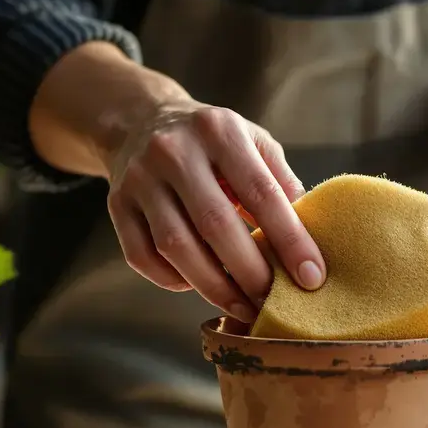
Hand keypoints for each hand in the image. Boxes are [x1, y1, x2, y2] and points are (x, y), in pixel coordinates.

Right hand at [104, 101, 324, 321]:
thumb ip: (282, 183)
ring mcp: (139, 178)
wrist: (140, 121)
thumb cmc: (212, 143)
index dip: (290, 240)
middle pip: (215, 224)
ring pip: (175, 247)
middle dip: (251, 272)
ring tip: (243, 306)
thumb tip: (310, 238)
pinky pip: (142, 256)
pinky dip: (173, 280)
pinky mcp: (115, 203)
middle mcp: (174, 151)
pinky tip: (197, 285)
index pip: (262, 193)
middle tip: (274, 301)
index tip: (312, 277)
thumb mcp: (253, 142)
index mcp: (219, 131)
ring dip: (214, 286)